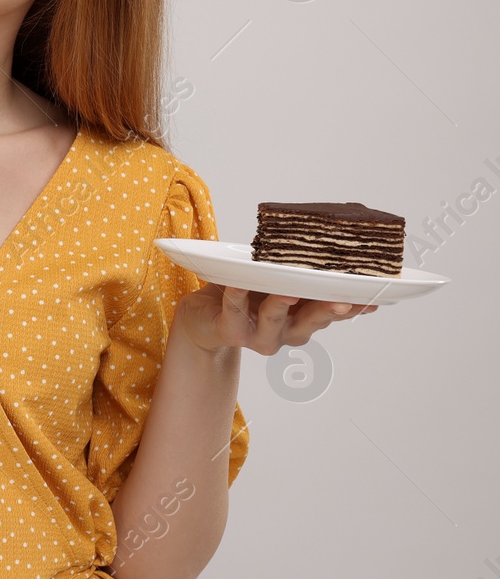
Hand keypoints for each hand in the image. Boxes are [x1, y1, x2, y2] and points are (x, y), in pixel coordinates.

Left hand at [174, 283, 378, 354]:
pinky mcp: (232, 332)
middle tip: (342, 300)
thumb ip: (301, 272)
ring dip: (283, 305)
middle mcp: (287, 331)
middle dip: (327, 310)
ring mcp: (260, 335)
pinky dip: (237, 297)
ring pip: (275, 319)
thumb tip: (330, 242)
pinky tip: (239, 285)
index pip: (334, 313)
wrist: (203, 318)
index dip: (355, 307)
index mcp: (303, 318)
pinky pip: (235, 312)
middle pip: (312, 322)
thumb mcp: (277, 281)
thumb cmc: (246, 294)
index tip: (376, 298)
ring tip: (289, 291)